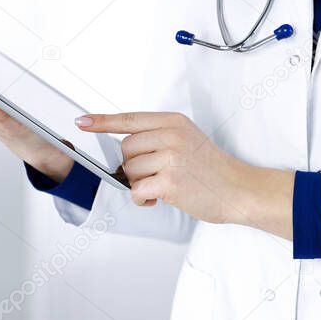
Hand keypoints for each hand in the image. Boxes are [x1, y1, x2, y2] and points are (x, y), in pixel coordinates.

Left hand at [78, 112, 293, 237]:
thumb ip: (159, 137)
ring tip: (161, 186)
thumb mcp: (188, 139)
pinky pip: (137, 191)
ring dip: (139, 184)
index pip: (130, 119)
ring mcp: (170, 158)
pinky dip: (143, 199)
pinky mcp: (170, 181)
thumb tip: (126, 149)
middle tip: (154, 174)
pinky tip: (158, 199)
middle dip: (133, 165)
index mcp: (174, 122)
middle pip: (126, 148)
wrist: (238, 189)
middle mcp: (171, 136)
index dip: (103, 122)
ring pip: (129, 171)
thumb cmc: (212, 169)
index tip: (82, 122)